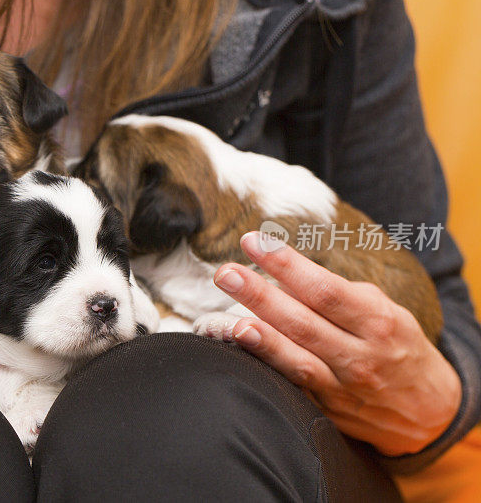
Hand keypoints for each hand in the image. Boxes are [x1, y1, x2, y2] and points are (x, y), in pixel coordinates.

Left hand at [212, 231, 460, 455]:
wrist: (430, 413)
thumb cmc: (397, 346)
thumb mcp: (382, 312)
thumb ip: (336, 295)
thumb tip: (282, 275)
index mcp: (378, 322)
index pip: (325, 289)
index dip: (287, 265)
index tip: (255, 241)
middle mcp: (361, 356)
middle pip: (303, 323)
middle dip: (260, 295)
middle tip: (225, 272)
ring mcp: (343, 388)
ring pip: (296, 362)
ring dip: (259, 339)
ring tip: (226, 320)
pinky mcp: (327, 412)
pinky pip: (292, 388)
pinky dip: (266, 369)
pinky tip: (238, 354)